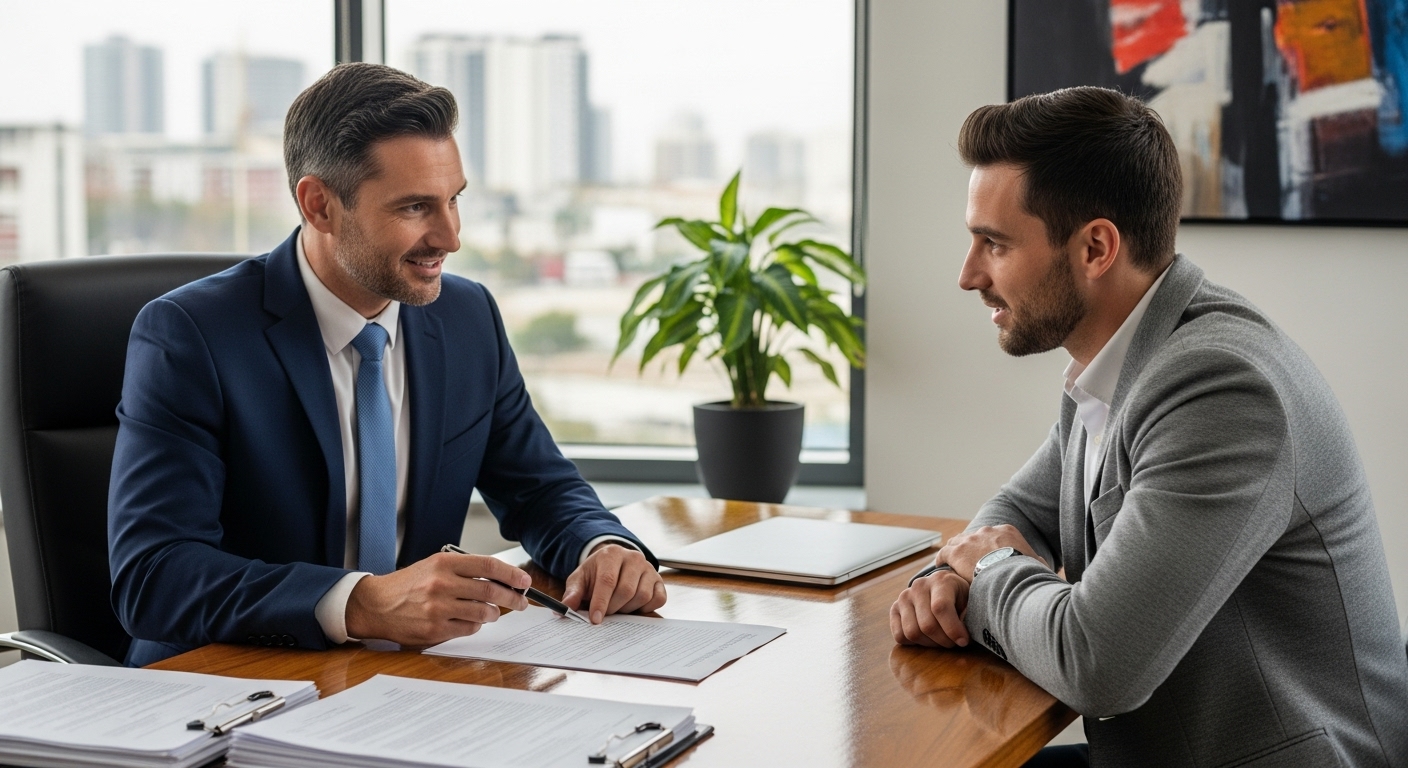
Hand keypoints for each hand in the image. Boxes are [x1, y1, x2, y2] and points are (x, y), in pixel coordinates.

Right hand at [345, 552, 530, 644]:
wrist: (376, 604)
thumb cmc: (409, 585)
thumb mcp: (434, 566)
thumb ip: (464, 571)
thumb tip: (501, 579)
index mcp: (444, 563)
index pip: (488, 565)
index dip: (511, 574)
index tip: (524, 581)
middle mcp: (442, 583)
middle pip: (491, 590)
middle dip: (512, 598)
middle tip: (521, 602)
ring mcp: (438, 608)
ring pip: (483, 613)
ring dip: (493, 614)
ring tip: (491, 613)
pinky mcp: (435, 629)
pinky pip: (469, 629)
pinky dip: (474, 626)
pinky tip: (468, 622)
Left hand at [561, 544, 666, 623]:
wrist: (613, 563)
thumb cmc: (596, 573)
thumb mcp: (580, 579)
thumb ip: (572, 593)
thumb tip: (566, 607)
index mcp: (611, 554)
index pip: (607, 580)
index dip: (601, 602)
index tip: (595, 619)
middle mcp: (633, 558)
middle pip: (626, 590)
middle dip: (613, 607)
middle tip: (606, 613)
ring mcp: (649, 568)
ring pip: (642, 596)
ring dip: (628, 609)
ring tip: (618, 606)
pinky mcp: (659, 580)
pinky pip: (658, 600)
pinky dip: (646, 608)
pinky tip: (634, 606)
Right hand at [890, 568, 970, 647]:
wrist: (943, 590)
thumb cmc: (961, 598)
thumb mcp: (970, 601)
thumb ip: (969, 615)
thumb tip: (962, 635)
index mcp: (940, 580)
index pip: (940, 607)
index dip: (953, 629)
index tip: (964, 641)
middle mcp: (919, 586)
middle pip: (927, 625)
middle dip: (943, 640)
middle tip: (954, 643)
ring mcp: (904, 597)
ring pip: (912, 632)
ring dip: (930, 644)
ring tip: (941, 640)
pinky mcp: (894, 609)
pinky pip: (900, 636)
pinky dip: (914, 643)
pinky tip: (927, 638)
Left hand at [938, 524, 1048, 581]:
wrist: (1010, 575)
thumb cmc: (1026, 572)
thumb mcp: (1037, 564)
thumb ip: (1036, 560)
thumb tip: (1039, 562)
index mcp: (1007, 531)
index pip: (993, 536)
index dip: (987, 547)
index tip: (985, 556)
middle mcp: (987, 531)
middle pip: (974, 538)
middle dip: (970, 548)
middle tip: (967, 561)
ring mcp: (970, 539)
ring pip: (957, 543)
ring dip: (955, 552)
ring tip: (951, 562)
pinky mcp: (957, 551)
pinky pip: (945, 553)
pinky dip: (942, 559)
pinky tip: (941, 566)